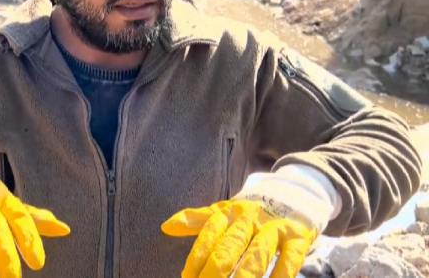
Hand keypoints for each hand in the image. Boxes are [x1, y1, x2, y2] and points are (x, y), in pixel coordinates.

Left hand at [161, 165, 338, 277]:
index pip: (209, 236)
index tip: (187, 277)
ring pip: (257, 255)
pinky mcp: (298, 238)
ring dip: (244, 276)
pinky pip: (289, 260)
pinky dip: (279, 275)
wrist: (294, 194)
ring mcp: (275, 228)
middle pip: (230, 248)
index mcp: (228, 213)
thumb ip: (196, 221)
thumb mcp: (223, 213)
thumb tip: (166, 226)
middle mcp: (249, 219)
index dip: (197, 258)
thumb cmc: (250, 213)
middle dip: (216, 272)